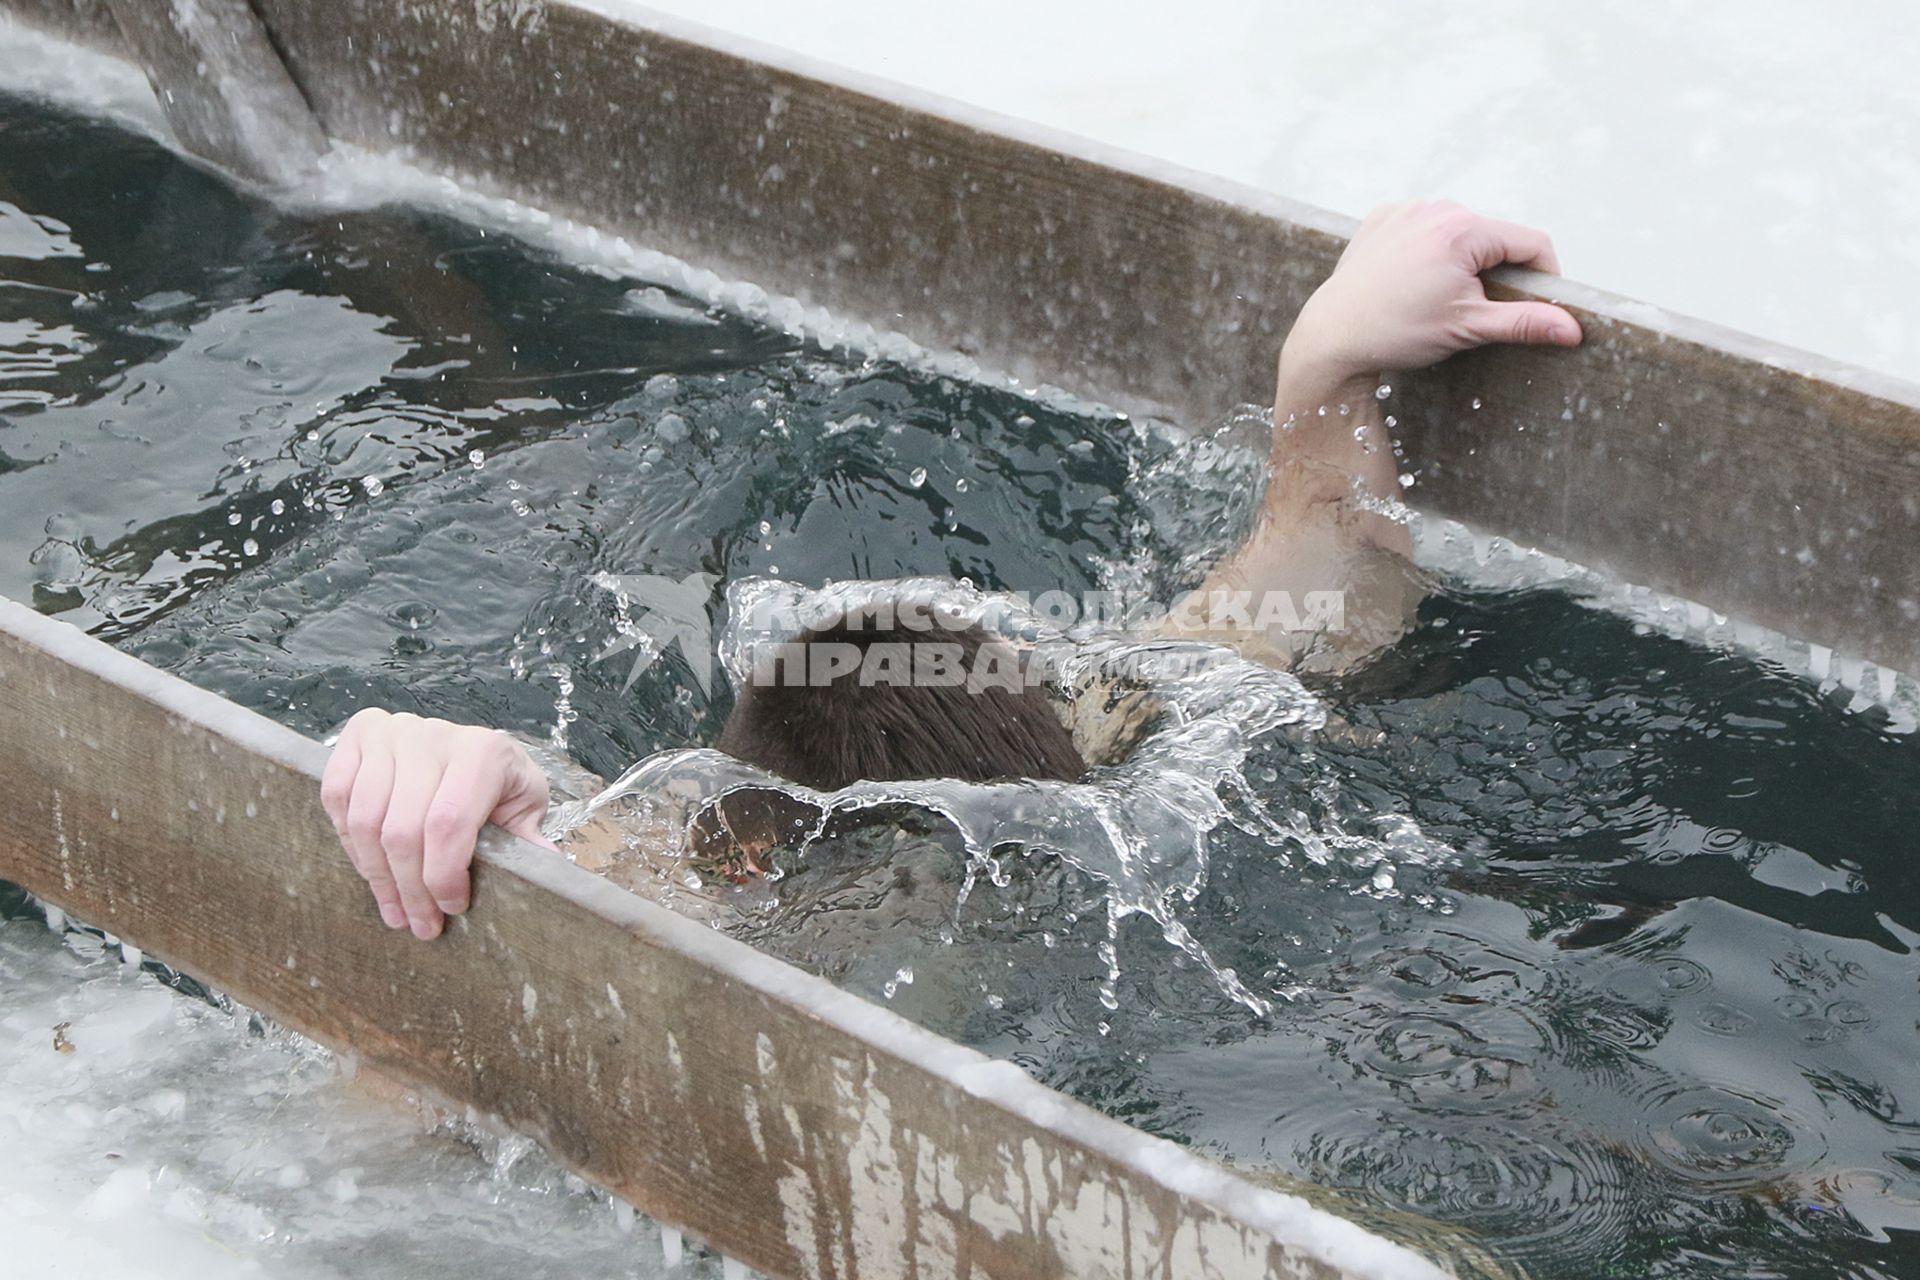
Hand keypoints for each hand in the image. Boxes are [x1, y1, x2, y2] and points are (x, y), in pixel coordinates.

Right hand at [320, 709, 553, 938]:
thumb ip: (528, 840)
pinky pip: (336, 797)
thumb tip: (549, 876)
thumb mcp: (525, 805)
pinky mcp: (357, 735)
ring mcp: (390, 732)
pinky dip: (349, 842)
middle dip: (410, 889)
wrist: (470, 744)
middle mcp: (432, 735)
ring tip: (395, 910)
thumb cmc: (500, 781)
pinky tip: (371, 870)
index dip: (442, 875)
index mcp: (482, 751)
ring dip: (377, 876)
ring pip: (365, 820)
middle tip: (420, 925)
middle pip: (402, 829)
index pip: (448, 823)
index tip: (451, 908)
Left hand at [1282, 200, 1581, 388]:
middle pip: (1494, 236)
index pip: (1531, 244)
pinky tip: (1411, 281)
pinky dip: (1427, 251)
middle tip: (1474, 309)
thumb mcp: (1468, 327)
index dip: (1544, 277)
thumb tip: (1573, 329)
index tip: (1538, 305)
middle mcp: (1434, 208)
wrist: (1332, 337)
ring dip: (1462, 259)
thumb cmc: (1398, 333)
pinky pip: (1423, 229)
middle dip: (1497, 270)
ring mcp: (1405, 209)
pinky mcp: (1382, 218)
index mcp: (1461, 229)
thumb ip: (1524, 322)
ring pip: (1458, 232)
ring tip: (1438, 296)